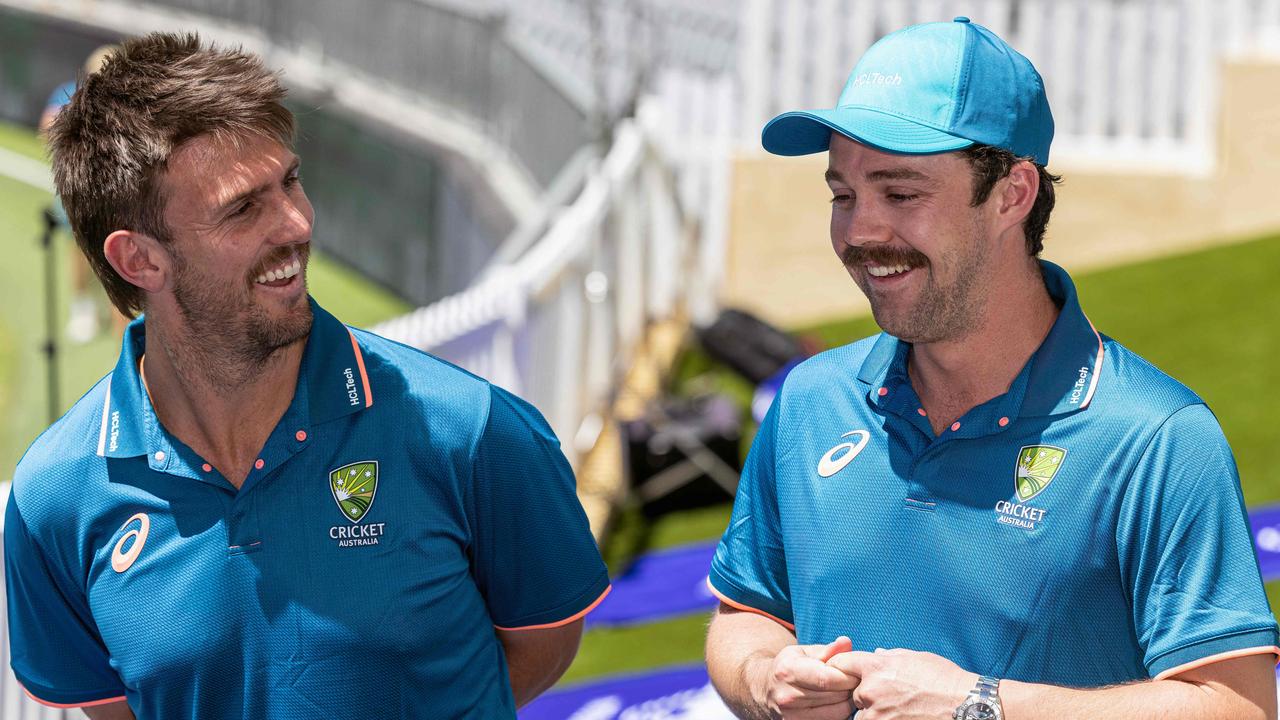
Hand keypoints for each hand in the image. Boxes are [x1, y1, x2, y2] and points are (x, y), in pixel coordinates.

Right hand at [754, 636, 859, 718]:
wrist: (764, 691)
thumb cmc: (788, 667)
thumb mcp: (803, 652)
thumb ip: (827, 649)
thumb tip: (846, 643)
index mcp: (788, 671)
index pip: (828, 678)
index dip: (848, 675)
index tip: (856, 670)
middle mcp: (788, 697)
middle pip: (836, 696)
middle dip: (851, 687)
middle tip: (856, 680)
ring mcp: (792, 717)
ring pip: (838, 712)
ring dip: (847, 701)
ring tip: (846, 691)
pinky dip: (840, 712)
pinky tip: (836, 702)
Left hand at [827, 648, 976, 719]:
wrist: (966, 705)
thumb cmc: (945, 679)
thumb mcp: (915, 658)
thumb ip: (890, 657)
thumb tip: (876, 654)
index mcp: (877, 667)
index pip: (841, 663)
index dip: (842, 667)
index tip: (846, 673)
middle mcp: (872, 690)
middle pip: (854, 693)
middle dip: (867, 695)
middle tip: (891, 696)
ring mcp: (877, 714)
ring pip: (863, 715)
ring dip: (875, 713)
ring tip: (901, 709)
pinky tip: (905, 716)